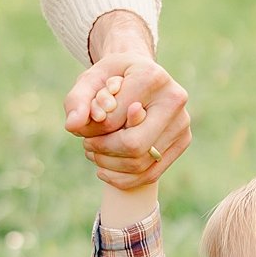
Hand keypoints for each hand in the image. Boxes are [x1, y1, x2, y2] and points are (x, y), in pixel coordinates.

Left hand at [66, 23, 191, 189]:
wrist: (140, 78)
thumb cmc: (112, 79)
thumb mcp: (89, 81)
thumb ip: (77, 101)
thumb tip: (72, 126)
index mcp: (151, 77)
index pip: (113, 120)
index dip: (90, 131)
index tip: (82, 126)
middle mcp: (174, 99)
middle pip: (134, 145)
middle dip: (103, 151)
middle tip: (87, 145)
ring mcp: (182, 122)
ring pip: (141, 163)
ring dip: (110, 165)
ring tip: (95, 153)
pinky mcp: (183, 141)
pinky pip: (151, 174)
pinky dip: (123, 179)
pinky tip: (106, 169)